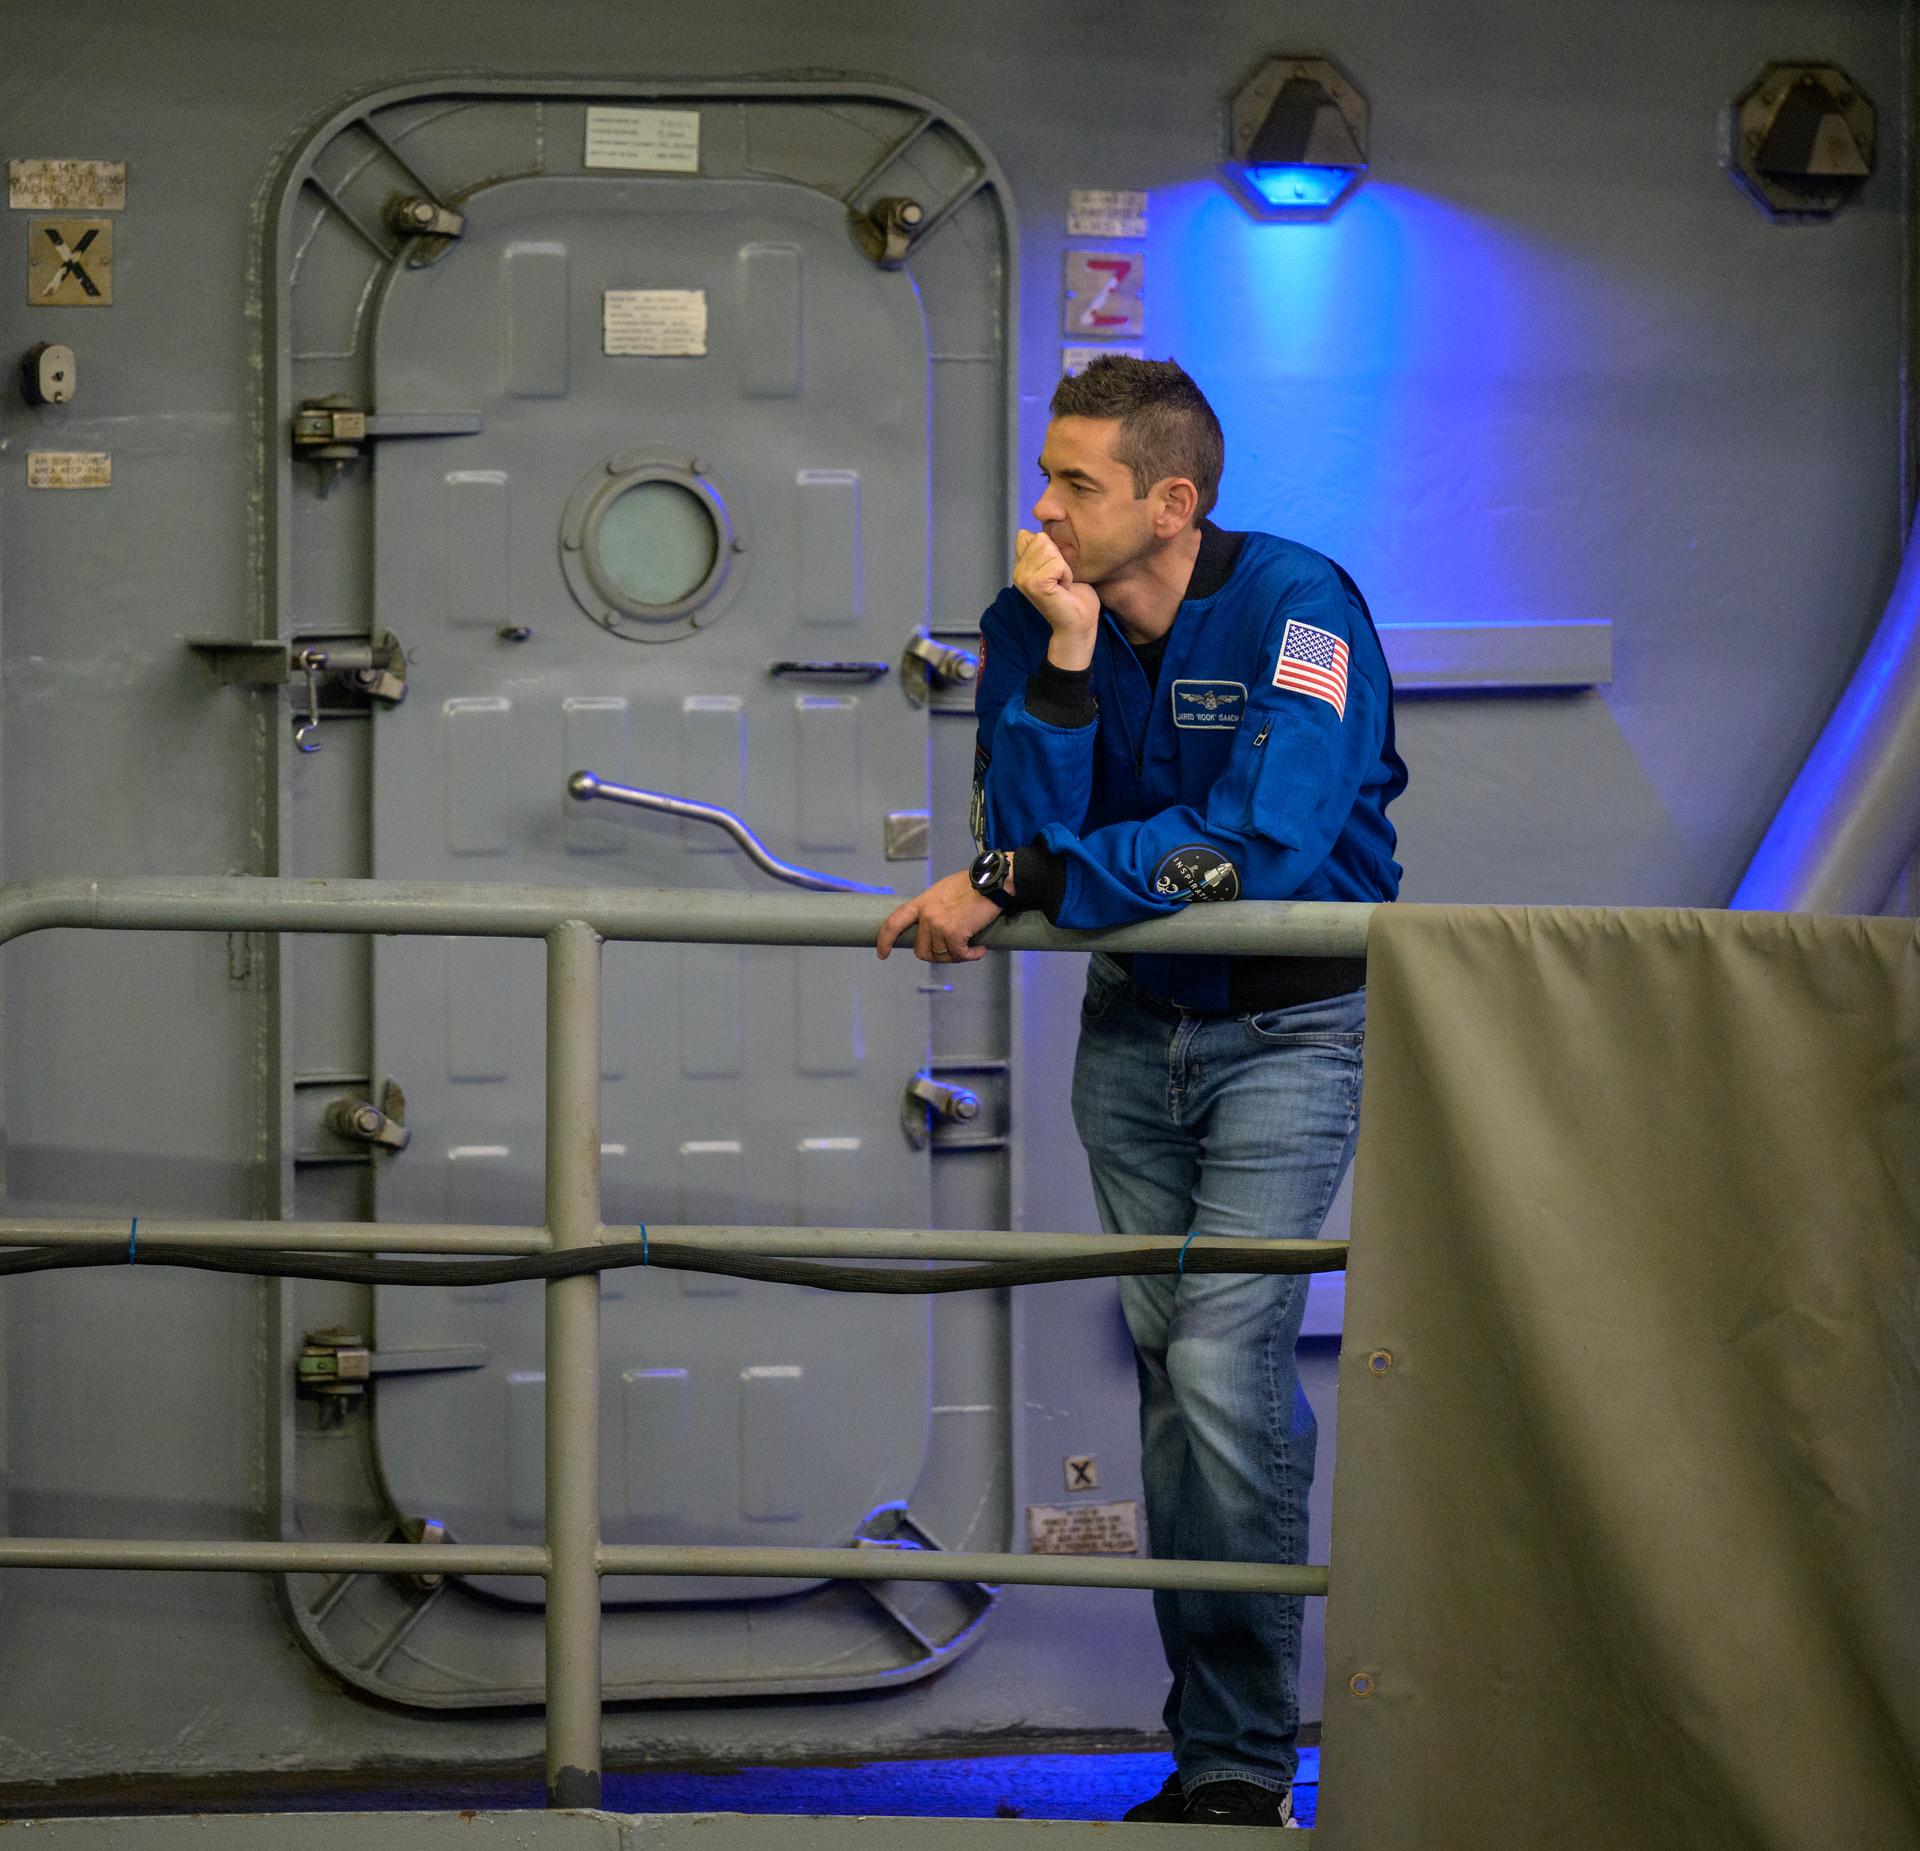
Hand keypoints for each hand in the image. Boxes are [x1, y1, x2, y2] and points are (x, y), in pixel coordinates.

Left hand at [876, 870, 1004, 963]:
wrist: (990, 881)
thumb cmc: (971, 884)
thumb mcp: (943, 891)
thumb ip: (933, 908)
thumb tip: (933, 926)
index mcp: (921, 903)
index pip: (894, 923)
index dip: (885, 940)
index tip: (883, 954)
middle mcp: (926, 915)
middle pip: (921, 950)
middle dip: (937, 956)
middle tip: (954, 952)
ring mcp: (939, 925)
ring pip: (942, 955)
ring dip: (958, 956)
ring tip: (971, 948)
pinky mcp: (954, 933)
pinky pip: (960, 955)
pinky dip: (971, 956)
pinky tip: (980, 950)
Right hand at [1014, 530, 1099, 665]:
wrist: (1078, 624)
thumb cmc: (1074, 597)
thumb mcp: (1059, 564)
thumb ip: (1046, 549)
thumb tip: (1030, 530)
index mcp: (1021, 566)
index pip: (1029, 535)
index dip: (1052, 550)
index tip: (1056, 573)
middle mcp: (1018, 572)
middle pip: (1041, 538)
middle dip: (1059, 557)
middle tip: (1061, 580)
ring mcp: (1023, 578)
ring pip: (1049, 549)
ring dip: (1063, 566)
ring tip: (1062, 584)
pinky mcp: (1034, 584)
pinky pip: (1057, 563)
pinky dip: (1067, 574)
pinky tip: (1064, 589)